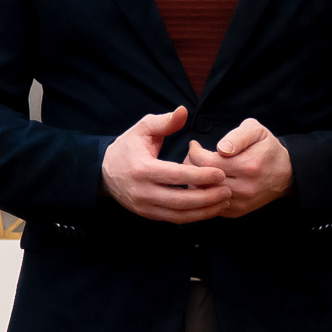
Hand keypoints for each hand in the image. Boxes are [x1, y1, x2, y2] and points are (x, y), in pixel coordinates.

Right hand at [102, 107, 231, 223]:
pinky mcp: (148, 215)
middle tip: (228, 190)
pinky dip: (194, 217)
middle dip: (207, 198)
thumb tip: (184, 111)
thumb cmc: (128, 148)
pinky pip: (174, 220)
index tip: (221, 173)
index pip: (175, 175)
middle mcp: (142, 191)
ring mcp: (144, 206)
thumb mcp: (142, 129)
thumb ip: (164, 121)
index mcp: (142, 169)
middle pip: (180, 200)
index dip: (200, 176)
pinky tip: (211, 209)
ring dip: (205, 211)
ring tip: (225, 201)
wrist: (104, 173)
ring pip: (179, 215)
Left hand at [187, 118, 292, 217]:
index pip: (207, 162)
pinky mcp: (237, 211)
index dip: (194, 152)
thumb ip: (238, 136)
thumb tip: (221, 148)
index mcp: (248, 166)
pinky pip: (210, 205)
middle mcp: (244, 188)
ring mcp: (240, 202)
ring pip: (204, 194)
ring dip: (195, 181)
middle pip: (202, 180)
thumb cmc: (267, 149)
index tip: (194, 145)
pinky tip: (206, 181)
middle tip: (192, 156)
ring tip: (198, 168)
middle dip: (191, 166)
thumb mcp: (257, 131)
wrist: (285, 174)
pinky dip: (204, 193)